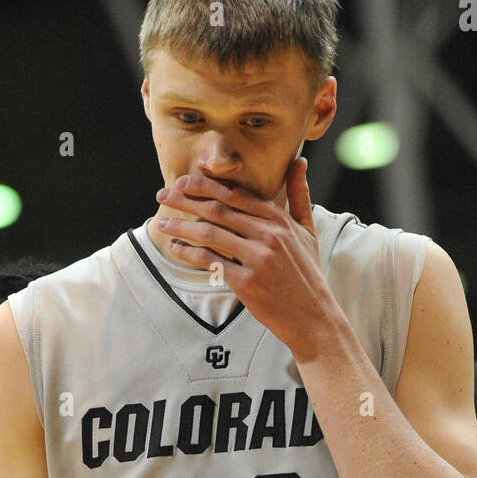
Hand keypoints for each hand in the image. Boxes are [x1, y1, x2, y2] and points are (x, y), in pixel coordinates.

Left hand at [155, 159, 338, 352]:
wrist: (313, 316)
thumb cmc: (307, 273)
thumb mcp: (308, 231)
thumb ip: (299, 195)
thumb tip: (299, 162)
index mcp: (279, 220)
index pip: (236, 195)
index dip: (208, 185)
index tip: (185, 181)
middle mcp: (268, 234)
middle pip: (219, 209)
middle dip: (187, 199)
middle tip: (163, 194)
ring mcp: (258, 258)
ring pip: (210, 233)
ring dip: (182, 226)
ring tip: (163, 223)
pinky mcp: (247, 282)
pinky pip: (211, 262)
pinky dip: (189, 254)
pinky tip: (175, 249)